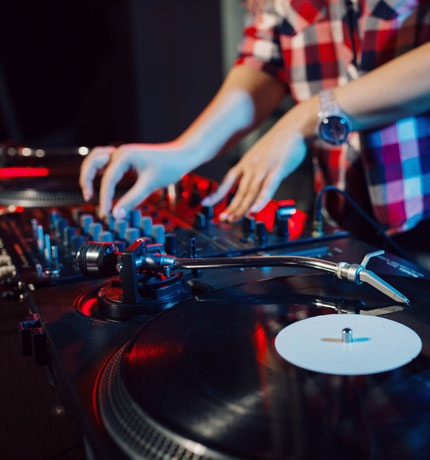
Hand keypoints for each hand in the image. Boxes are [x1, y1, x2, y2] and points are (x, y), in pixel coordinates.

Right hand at [79, 142, 194, 218]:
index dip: (105, 198)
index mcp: (125, 155)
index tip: (105, 214)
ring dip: (90, 172)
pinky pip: (106, 162)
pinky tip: (102, 184)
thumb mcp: (150, 185)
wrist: (182, 156)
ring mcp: (122, 153)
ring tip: (89, 190)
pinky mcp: (127, 158)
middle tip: (89, 197)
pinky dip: (100, 171)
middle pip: (93, 162)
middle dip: (87, 179)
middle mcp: (120, 152)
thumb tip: (116, 215)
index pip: (108, 179)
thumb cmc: (170, 166)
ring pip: (96, 158)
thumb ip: (132, 200)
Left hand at [202, 121, 307, 221]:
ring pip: (251, 191)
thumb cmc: (279, 142)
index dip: (217, 193)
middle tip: (224, 220)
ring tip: (235, 219)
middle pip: (240, 191)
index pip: (228, 181)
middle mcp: (252, 166)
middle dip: (231, 207)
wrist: (293, 126)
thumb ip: (255, 170)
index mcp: (246, 163)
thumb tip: (251, 184)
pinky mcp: (278, 169)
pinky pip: (268, 187)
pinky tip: (255, 210)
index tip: (206, 204)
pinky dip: (261, 200)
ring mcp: (264, 168)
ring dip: (242, 207)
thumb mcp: (260, 155)